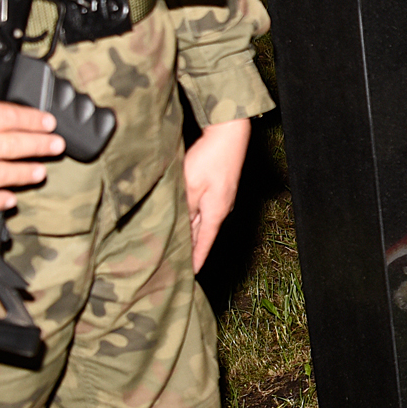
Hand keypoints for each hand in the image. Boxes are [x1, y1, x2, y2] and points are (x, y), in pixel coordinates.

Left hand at [183, 117, 249, 271]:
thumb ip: (183, 208)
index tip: (190, 274)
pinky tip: (185, 214)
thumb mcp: (190, 186)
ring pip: (202, 219)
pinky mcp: (219, 186)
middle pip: (202, 233)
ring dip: (191, 231)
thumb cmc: (211, 158)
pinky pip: (203, 207)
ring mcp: (221, 197)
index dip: (196, 259)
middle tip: (177, 261)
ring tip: (178, 242)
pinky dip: (193, 215)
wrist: (229, 133)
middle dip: (191, 247)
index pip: (203, 243)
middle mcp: (221, 208)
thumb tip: (177, 225)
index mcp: (216, 212)